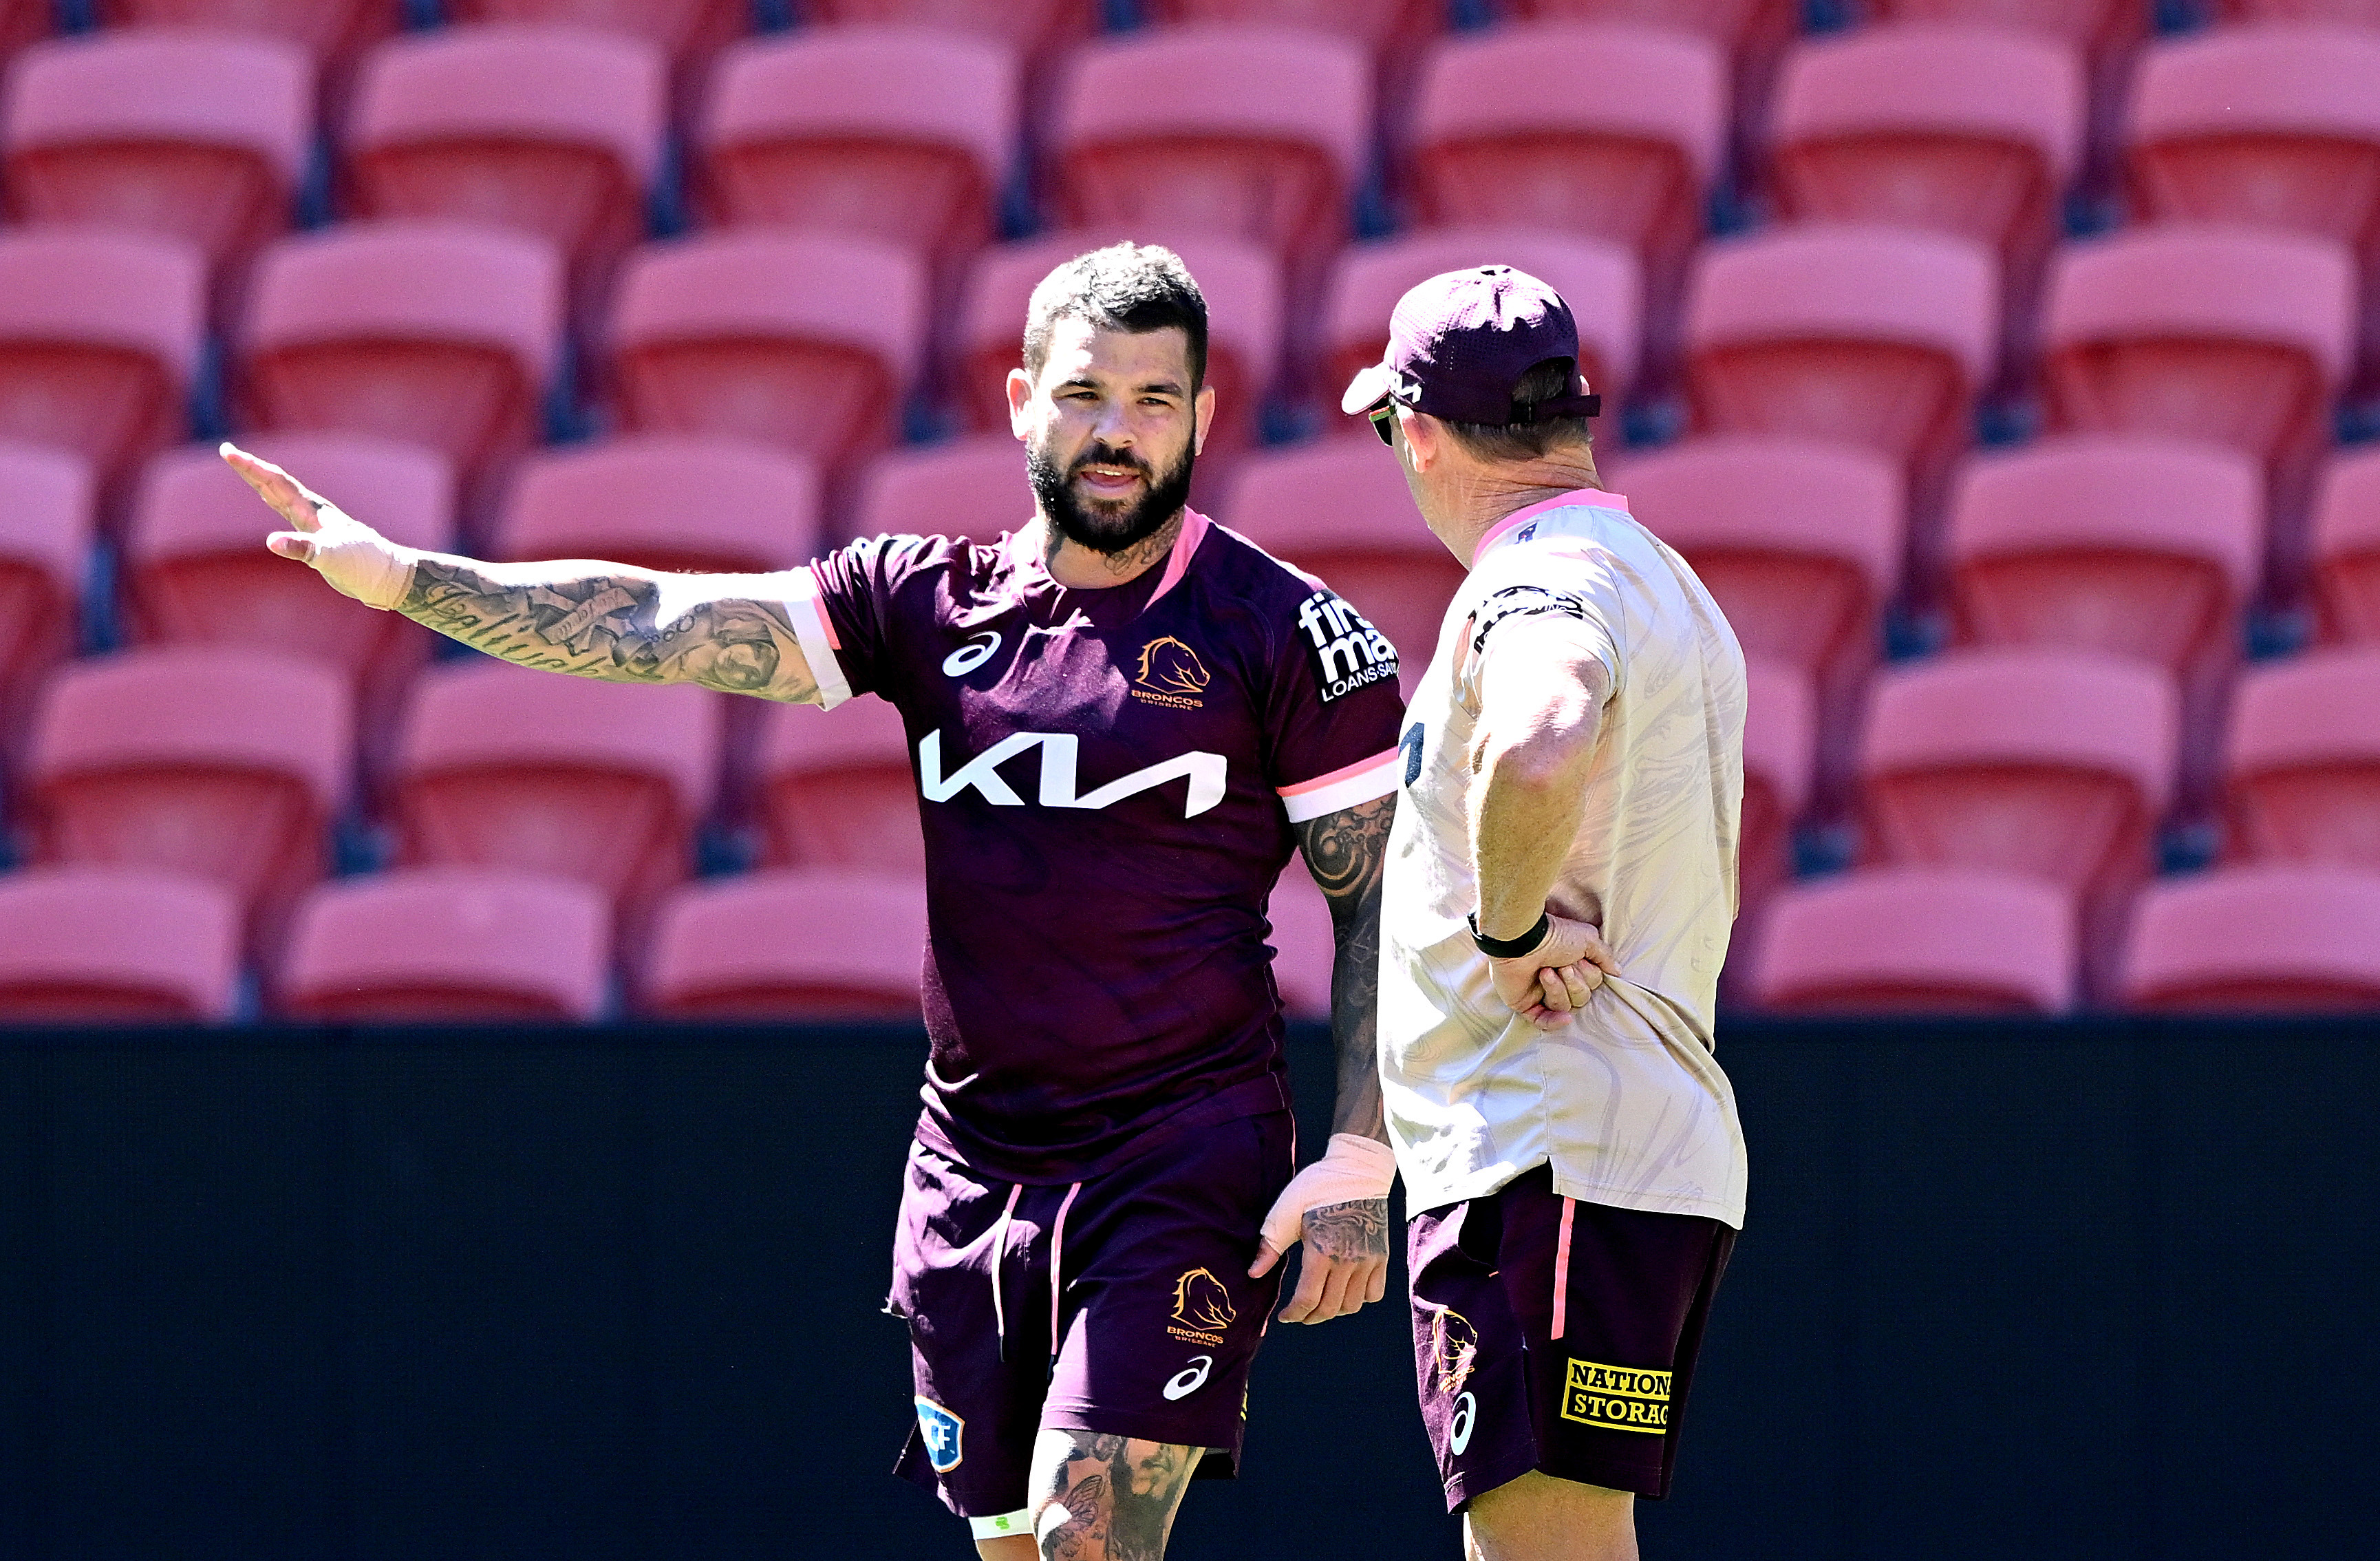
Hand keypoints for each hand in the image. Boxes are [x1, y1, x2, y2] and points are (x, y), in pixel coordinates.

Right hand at [221, 441, 414, 608]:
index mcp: (313, 511)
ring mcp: (315, 523)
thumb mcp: (331, 558)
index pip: (276, 483)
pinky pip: (288, 511)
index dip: (251, 468)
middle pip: (275, 484)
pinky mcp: (317, 536)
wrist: (387, 577)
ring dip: (261, 480)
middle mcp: (312, 512)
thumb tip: (271, 542)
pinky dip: (274, 500)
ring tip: (244, 467)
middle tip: (227, 451)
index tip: (229, 452)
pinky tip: (271, 499)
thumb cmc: (364, 565)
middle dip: (250, 468)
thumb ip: (303, 548)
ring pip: (281, 494)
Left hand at [1247, 1133, 1394, 1322]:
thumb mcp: (1286, 1211)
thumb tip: (1253, 1273)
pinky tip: (1345, 1290)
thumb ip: (1270, 1245)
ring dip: (1334, 1310)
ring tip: (1321, 1302)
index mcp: (1321, 1251)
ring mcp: (1368, 1260)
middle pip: (1330, 1308)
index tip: (1285, 1316)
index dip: (1294, 1314)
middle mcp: (1348, 1261)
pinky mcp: (1381, 1256)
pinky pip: (1374, 1293)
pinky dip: (1359, 1299)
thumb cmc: (1317, 1186)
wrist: (1358, 1170)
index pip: (1308, 1299)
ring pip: (1352, 1306)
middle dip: (1310, 1317)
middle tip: (1299, 1314)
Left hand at [1487, 912, 1618, 1029]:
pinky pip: (1543, 1021)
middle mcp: (1559, 979)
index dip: (1589, 974)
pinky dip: (1555, 1021)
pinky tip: (1565, 1017)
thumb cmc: (1555, 935)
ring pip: (1565, 1006)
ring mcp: (1541, 992)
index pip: (1593, 984)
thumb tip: (1616, 971)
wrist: (1523, 939)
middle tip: (1562, 965)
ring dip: (1559, 989)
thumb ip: (1604, 956)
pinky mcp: (1525, 1003)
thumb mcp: (1588, 939)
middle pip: (1582, 997)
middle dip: (1574, 982)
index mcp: (1573, 964)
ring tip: (1546, 972)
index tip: (1578, 959)